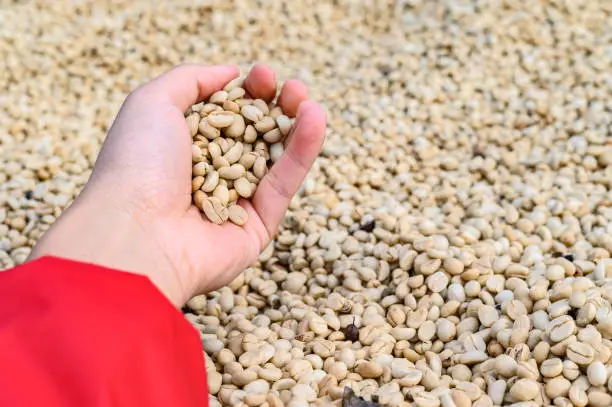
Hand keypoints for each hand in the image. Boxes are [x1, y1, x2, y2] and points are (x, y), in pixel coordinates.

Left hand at [29, 64, 325, 305]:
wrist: (136, 234)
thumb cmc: (136, 165)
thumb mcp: (152, 102)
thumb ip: (192, 80)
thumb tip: (231, 73)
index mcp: (183, 148)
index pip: (225, 113)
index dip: (247, 92)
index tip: (262, 74)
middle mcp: (210, 174)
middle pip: (253, 134)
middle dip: (274, 106)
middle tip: (293, 86)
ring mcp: (235, 201)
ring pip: (274, 158)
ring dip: (294, 125)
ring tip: (307, 97)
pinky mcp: (259, 225)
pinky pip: (284, 184)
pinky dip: (302, 152)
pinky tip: (315, 119)